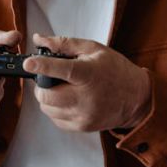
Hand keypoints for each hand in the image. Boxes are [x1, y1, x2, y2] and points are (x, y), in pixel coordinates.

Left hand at [22, 34, 151, 131]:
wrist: (137, 98)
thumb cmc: (115, 70)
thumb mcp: (93, 49)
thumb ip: (64, 44)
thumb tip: (39, 39)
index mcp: (89, 74)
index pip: (62, 70)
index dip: (43, 66)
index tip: (29, 63)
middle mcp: (86, 98)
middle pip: (47, 95)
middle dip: (41, 85)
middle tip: (48, 78)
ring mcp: (84, 115)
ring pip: (48, 108)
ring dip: (47, 98)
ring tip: (61, 88)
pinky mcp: (82, 127)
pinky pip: (56, 119)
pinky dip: (55, 109)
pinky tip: (67, 100)